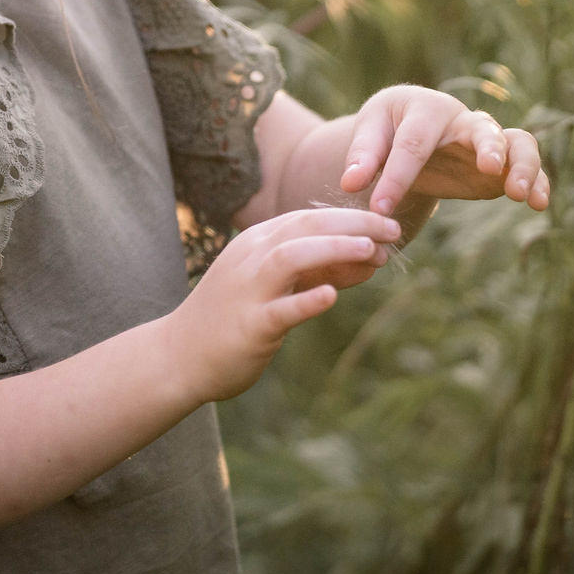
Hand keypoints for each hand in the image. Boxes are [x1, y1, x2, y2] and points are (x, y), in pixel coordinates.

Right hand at [162, 206, 402, 401]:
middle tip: (393, 230)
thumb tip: (372, 259)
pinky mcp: (249, 326)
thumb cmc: (233, 317)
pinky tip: (331, 296)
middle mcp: (251, 258)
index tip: (389, 223)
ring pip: (290, 257)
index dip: (352, 217)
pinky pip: (280, 310)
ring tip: (370, 251)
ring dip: (333, 250)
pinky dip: (306, 300)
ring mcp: (248, 290)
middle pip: (305, 227)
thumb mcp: (276, 285)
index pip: (309, 218)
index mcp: (257, 242)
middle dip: (353, 225)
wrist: (179, 356)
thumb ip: (320, 272)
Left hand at [339, 85, 550, 221]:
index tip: (379, 209)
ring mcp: (488, 142)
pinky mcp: (502, 166)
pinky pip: (528, 166)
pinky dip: (538, 182)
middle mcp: (463, 120)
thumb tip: (351, 182)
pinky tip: (539, 205)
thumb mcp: (370, 132)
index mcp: (426, 108)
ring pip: (518, 142)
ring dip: (522, 165)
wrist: (409, 131)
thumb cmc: (387, 128)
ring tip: (519, 194)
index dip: (395, 177)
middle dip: (487, 147)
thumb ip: (362, 156)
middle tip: (488, 168)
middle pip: (482, 128)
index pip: (412, 144)